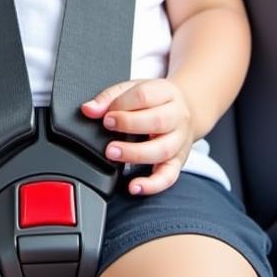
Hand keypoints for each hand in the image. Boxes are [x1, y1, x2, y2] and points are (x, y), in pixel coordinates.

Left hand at [81, 78, 193, 195]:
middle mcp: (177, 116)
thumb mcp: (133, 90)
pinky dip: (152, 184)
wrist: (188, 110)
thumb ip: (109, 98)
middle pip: (158, 121)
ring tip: (113, 153)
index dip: (122, 105)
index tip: (106, 116)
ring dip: (135, 154)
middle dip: (129, 126)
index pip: (145, 96)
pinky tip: (134, 186)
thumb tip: (89, 109)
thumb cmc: (156, 101)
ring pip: (163, 150)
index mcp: (166, 93)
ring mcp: (179, 140)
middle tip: (107, 129)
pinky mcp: (179, 161)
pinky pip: (169, 176)